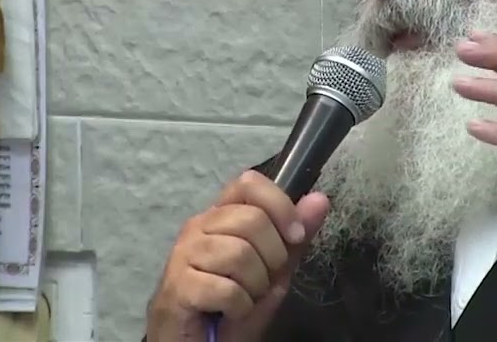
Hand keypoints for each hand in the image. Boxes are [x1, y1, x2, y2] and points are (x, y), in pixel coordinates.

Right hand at [145, 170, 329, 341]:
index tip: (295, 236)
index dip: (279, 205)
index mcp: (220, 217)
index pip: (248, 183)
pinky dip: (240, 307)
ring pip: (239, 254)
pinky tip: (230, 312)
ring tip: (243, 298)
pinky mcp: (177, 287)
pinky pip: (227, 289)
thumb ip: (294, 238)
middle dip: (272, 258)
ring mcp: (183, 255)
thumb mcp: (274, 273)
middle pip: (251, 220)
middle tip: (260, 281)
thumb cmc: (232, 307)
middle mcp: (197, 227)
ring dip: (255, 286)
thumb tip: (320, 199)